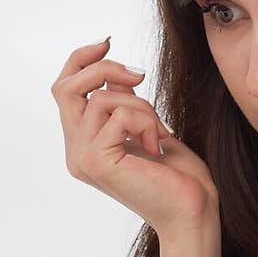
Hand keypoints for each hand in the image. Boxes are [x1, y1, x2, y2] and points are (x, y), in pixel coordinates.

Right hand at [51, 37, 220, 237]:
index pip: (64, 91)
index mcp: (84, 146)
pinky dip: (145, 120)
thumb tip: (114, 77)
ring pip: (101, 98)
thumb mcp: (148, 129)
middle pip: (65, 87)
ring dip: (140, 105)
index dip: (81, 61)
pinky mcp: (96, 161)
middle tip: (140, 76)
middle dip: (104, 69)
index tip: (108, 44)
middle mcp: (76, 153)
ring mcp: (82, 158)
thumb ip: (124, 105)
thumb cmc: (179, 177)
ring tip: (160, 132)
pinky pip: (117, 114)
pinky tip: (158, 145)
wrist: (193, 212)